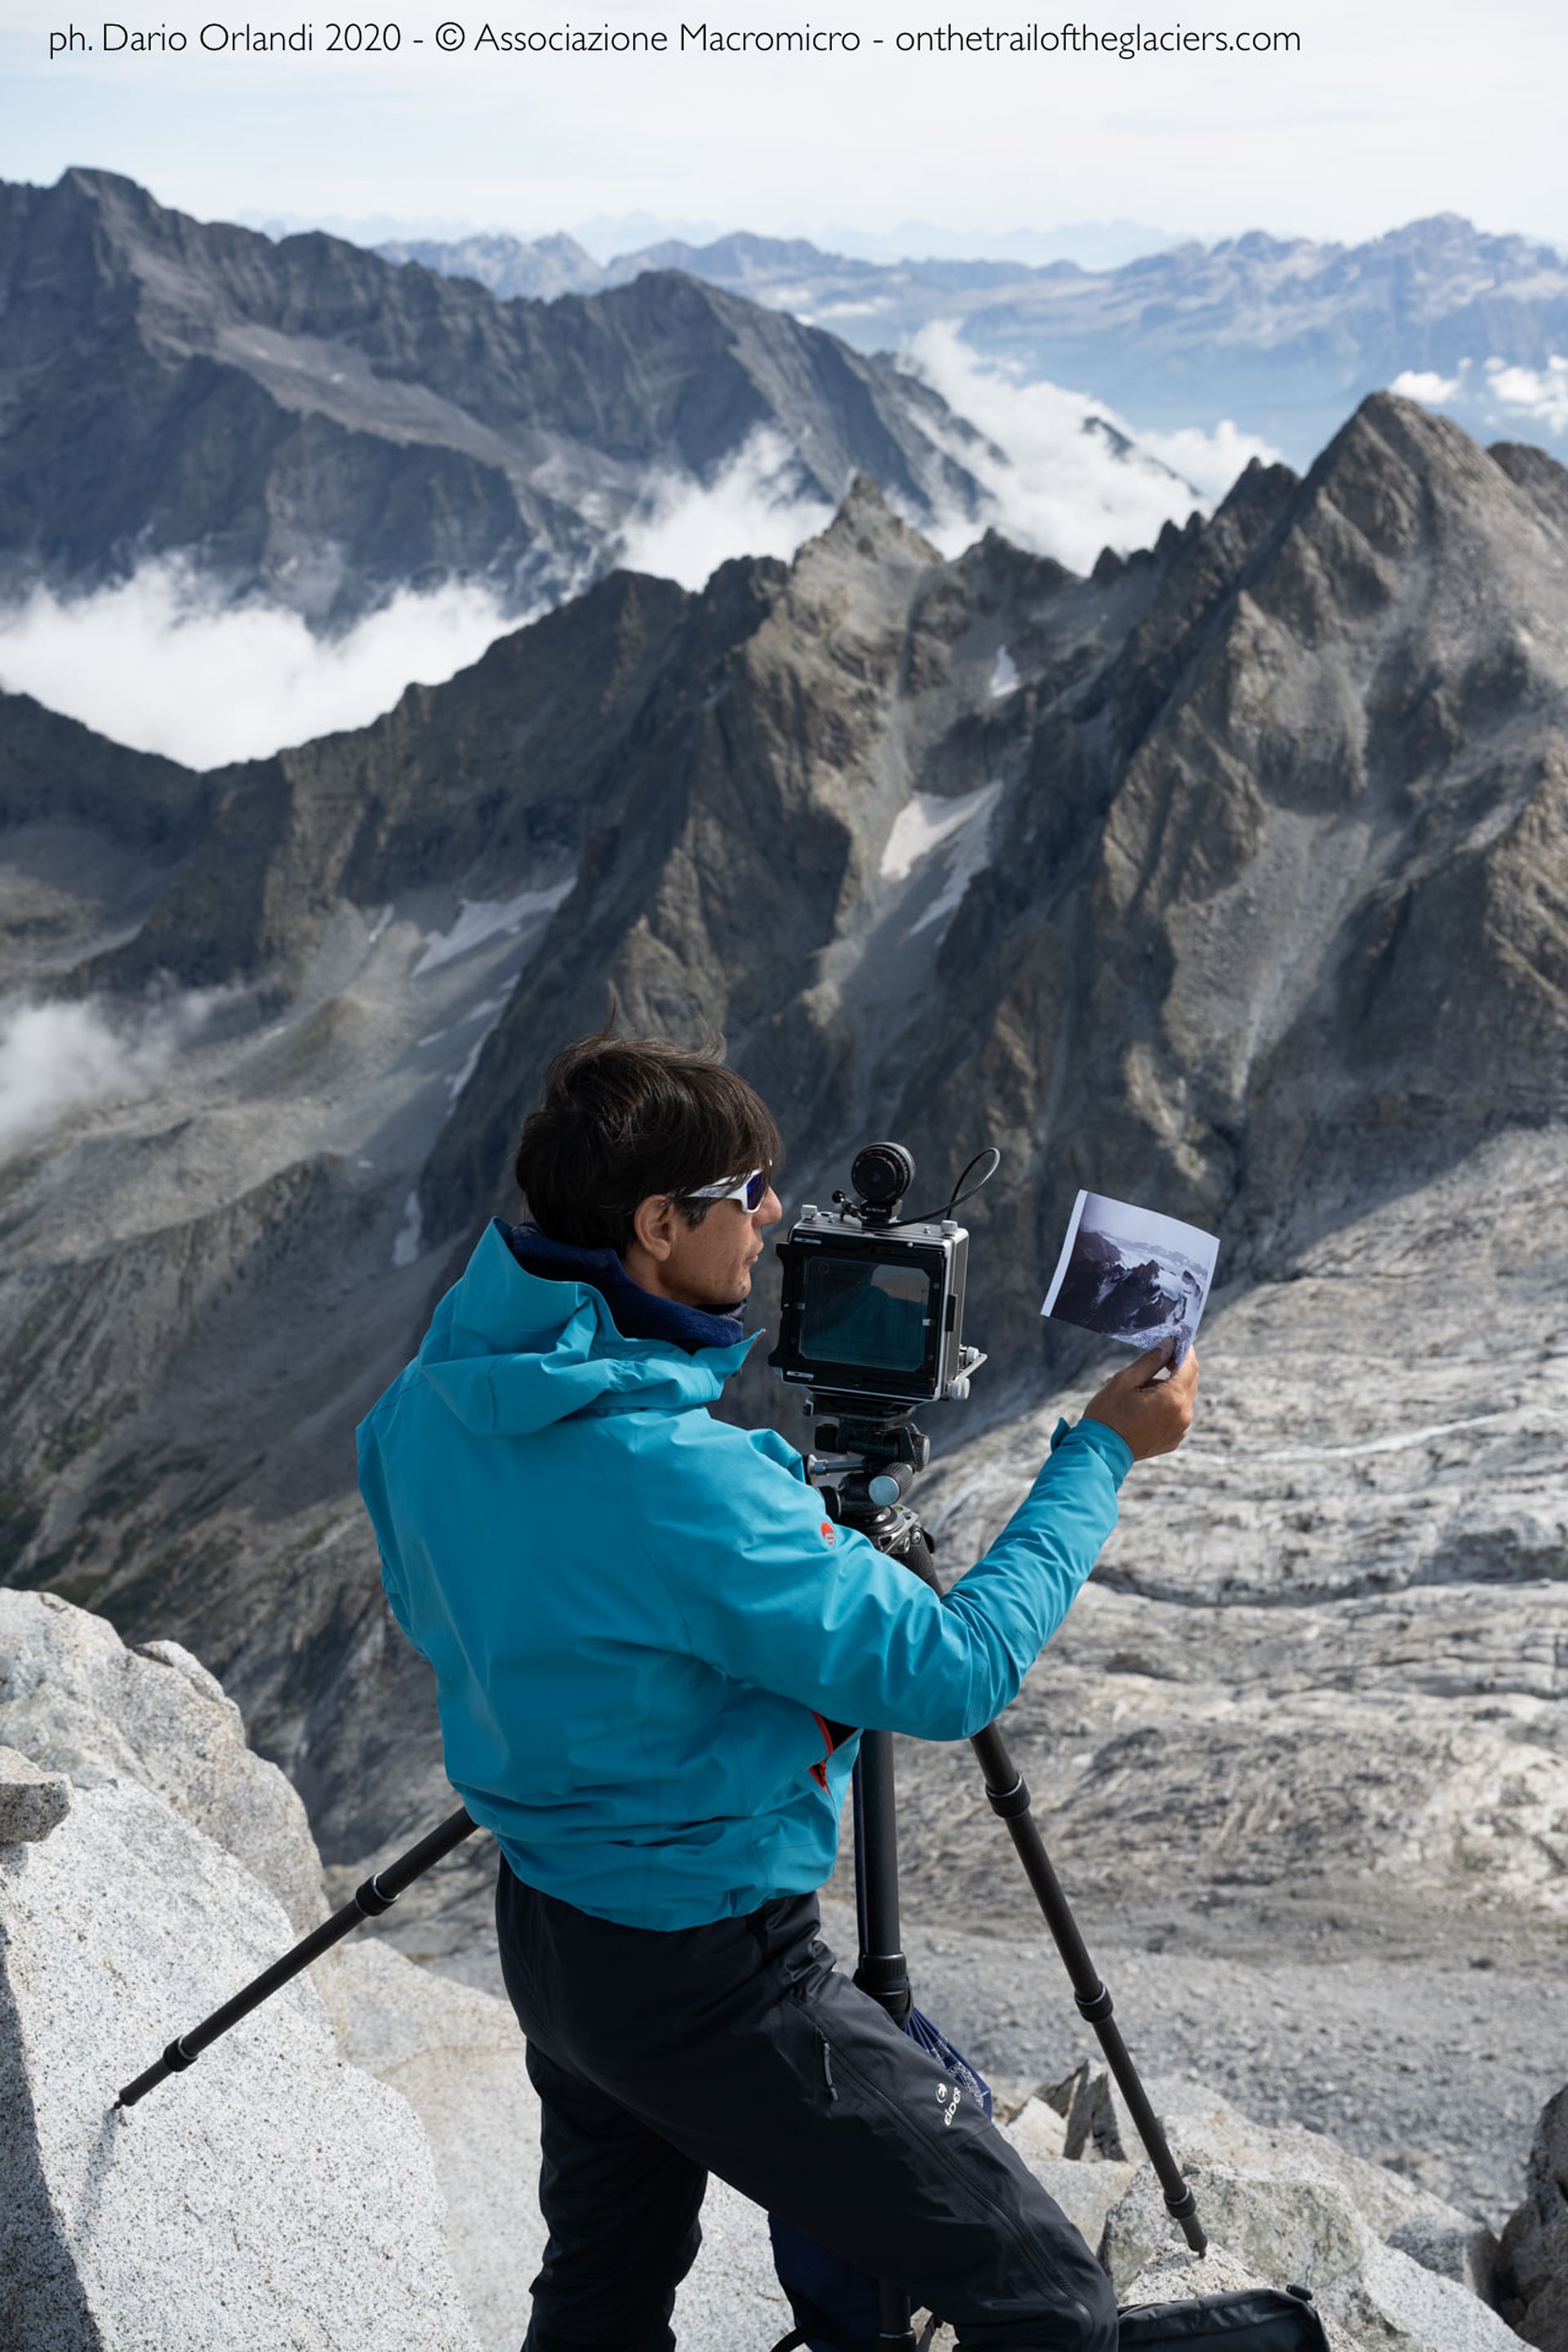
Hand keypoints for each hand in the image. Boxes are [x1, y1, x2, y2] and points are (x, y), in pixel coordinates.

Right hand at [1081, 1342, 1197, 1462]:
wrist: (1100, 1452)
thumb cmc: (1108, 1415)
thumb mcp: (1125, 1380)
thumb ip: (1151, 1360)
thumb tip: (1169, 1345)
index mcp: (1172, 1399)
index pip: (1189, 1365)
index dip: (1183, 1350)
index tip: (1173, 1341)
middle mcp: (1183, 1415)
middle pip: (1189, 1381)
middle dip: (1174, 1368)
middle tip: (1152, 1362)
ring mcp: (1180, 1430)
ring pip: (1182, 1398)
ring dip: (1167, 1388)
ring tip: (1138, 1392)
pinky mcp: (1174, 1439)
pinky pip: (1176, 1414)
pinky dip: (1165, 1406)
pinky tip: (1142, 1408)